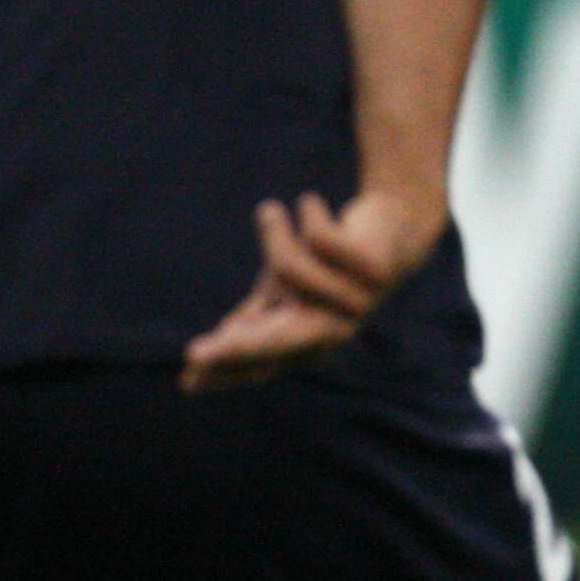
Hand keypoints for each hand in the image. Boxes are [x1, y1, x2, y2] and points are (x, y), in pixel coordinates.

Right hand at [181, 189, 446, 389]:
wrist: (390, 227)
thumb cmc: (325, 265)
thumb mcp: (282, 291)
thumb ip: (250, 322)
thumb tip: (198, 363)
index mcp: (306, 342)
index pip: (261, 362)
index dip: (227, 367)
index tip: (189, 376)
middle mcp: (333, 332)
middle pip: (280, 343)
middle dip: (237, 348)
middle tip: (196, 353)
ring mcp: (356, 305)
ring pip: (291, 268)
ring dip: (276, 233)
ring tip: (273, 211)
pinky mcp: (376, 271)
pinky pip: (320, 237)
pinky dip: (309, 212)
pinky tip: (311, 204)